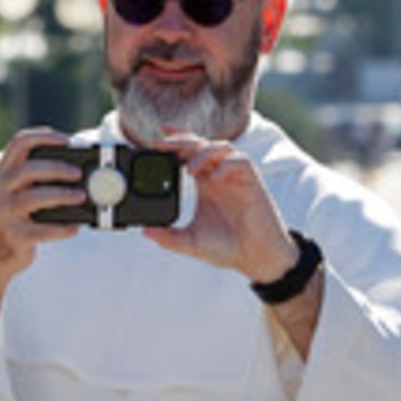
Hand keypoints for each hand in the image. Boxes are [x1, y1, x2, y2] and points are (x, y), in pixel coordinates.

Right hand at [0, 128, 87, 284]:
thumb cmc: (13, 217)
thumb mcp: (14, 192)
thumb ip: (35, 178)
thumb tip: (77, 170)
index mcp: (2, 173)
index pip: (19, 143)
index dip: (43, 137)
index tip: (66, 141)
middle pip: (27, 170)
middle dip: (56, 168)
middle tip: (78, 173)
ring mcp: (4, 213)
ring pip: (33, 198)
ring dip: (61, 195)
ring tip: (81, 196)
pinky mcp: (13, 236)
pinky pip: (42, 230)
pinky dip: (62, 228)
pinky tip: (75, 227)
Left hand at [144, 130, 297, 282]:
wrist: (256, 259)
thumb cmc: (226, 248)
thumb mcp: (191, 242)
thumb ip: (168, 237)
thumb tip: (144, 231)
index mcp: (204, 185)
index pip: (188, 155)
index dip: (175, 143)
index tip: (155, 141)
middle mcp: (219, 177)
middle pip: (200, 145)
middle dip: (181, 140)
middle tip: (161, 144)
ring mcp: (236, 178)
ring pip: (221, 147)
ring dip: (202, 153)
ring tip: (188, 170)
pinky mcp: (252, 184)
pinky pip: (241, 162)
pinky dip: (226, 165)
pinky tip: (215, 177)